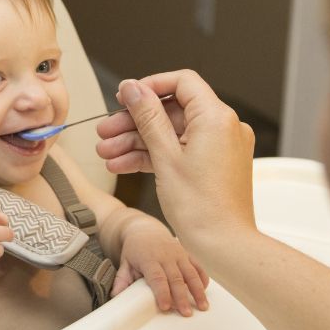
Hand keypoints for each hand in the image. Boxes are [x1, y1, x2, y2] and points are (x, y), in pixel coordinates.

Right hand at [95, 70, 255, 254]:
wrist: (223, 246)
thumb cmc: (202, 208)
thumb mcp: (165, 156)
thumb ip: (147, 117)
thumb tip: (133, 88)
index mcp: (216, 118)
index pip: (182, 83)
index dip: (150, 86)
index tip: (125, 97)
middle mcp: (223, 128)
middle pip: (171, 111)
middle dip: (134, 122)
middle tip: (106, 132)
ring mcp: (218, 147)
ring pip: (170, 133)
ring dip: (136, 142)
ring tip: (107, 153)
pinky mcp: (213, 165)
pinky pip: (179, 150)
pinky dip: (153, 156)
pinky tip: (124, 165)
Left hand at [112, 218, 208, 315]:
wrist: (144, 229)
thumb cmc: (134, 249)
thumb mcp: (125, 262)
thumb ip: (121, 280)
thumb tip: (115, 296)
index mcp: (149, 258)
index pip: (157, 277)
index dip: (162, 292)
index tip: (165, 307)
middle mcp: (166, 255)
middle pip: (176, 278)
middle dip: (182, 297)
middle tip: (186, 313)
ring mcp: (178, 253)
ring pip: (191, 273)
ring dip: (198, 290)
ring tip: (203, 307)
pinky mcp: (187, 253)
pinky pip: (198, 266)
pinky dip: (203, 279)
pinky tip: (204, 292)